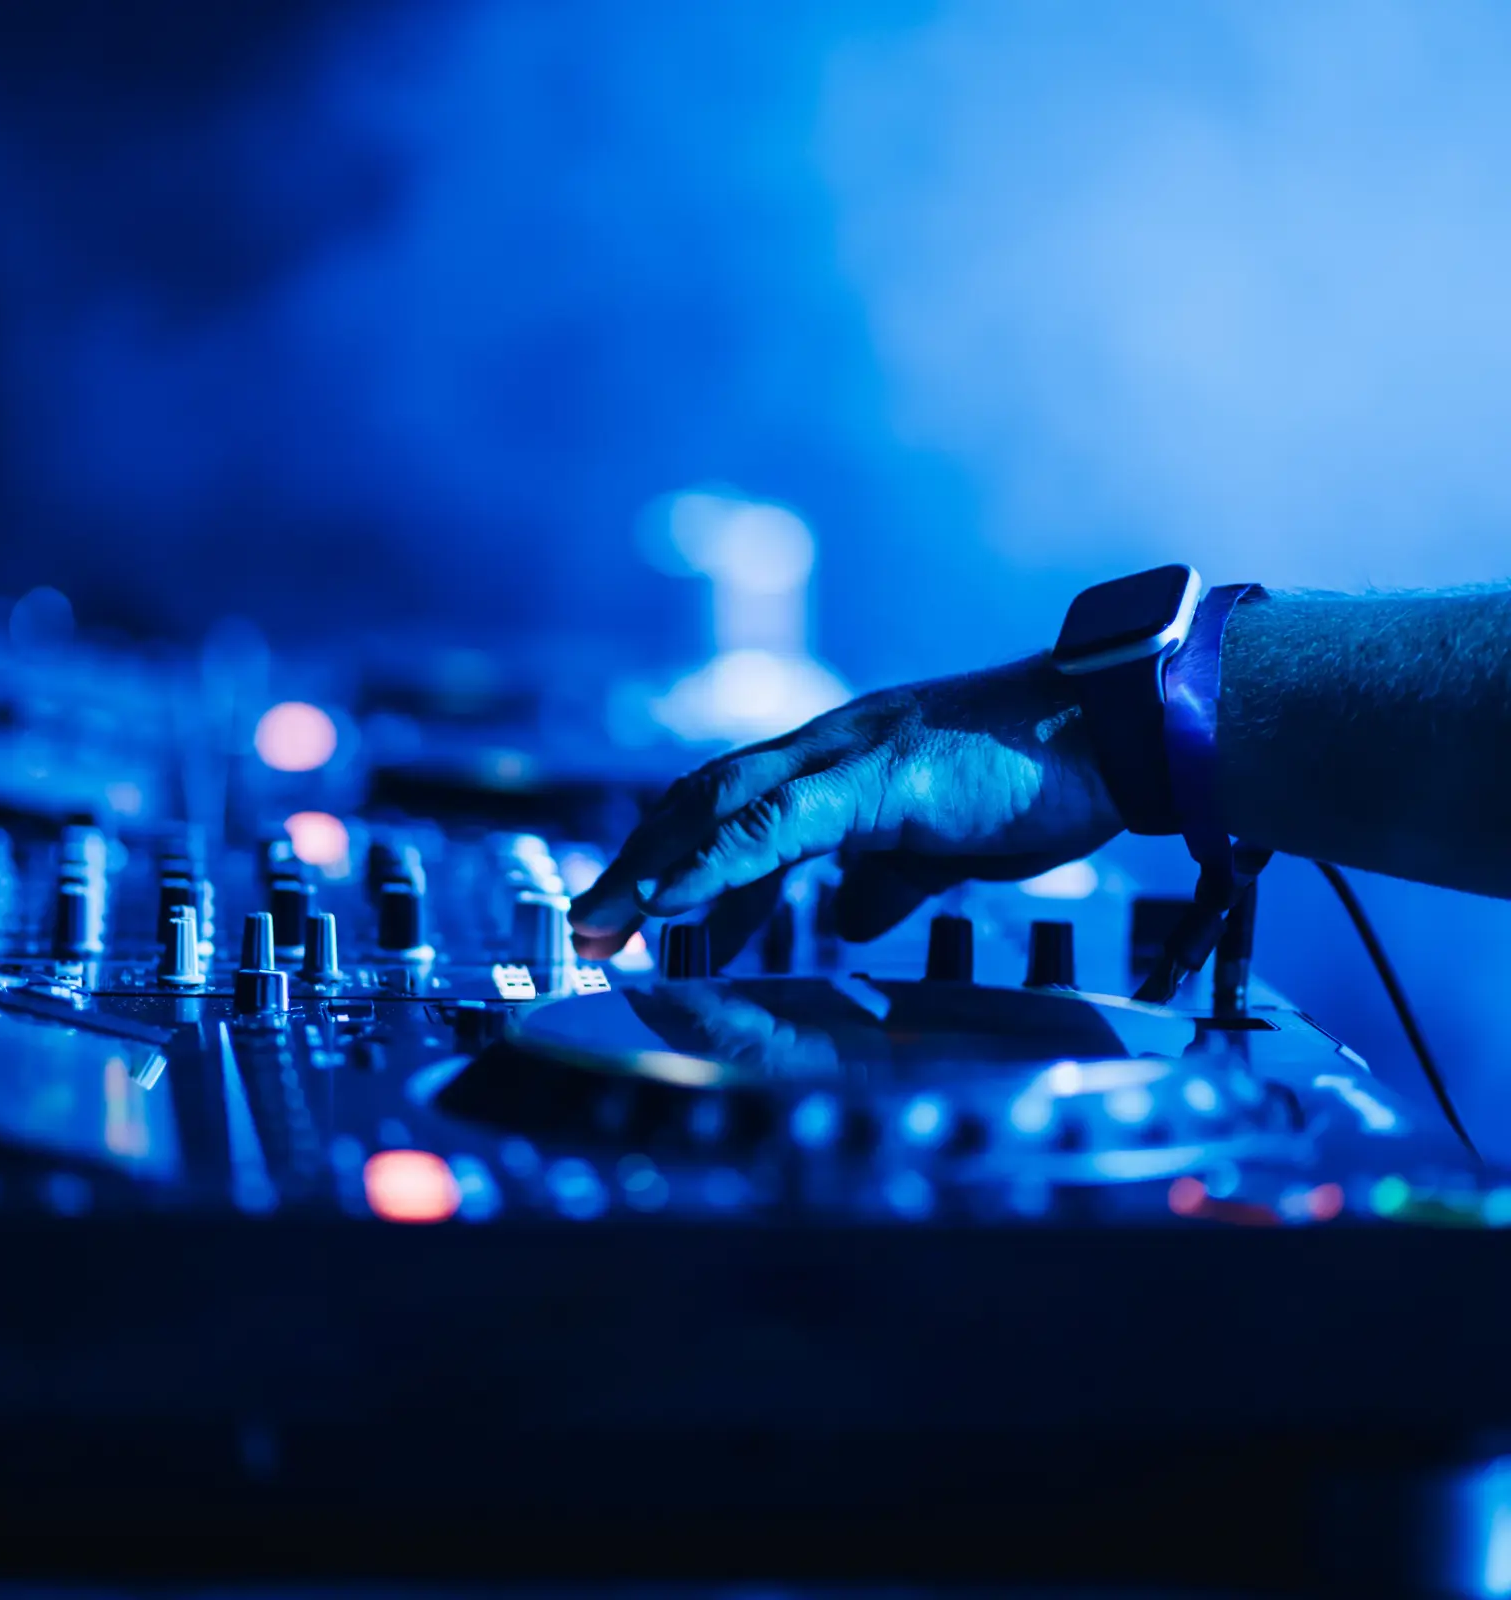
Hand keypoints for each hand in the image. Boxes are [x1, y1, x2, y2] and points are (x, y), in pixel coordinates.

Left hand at [569, 656, 1121, 962]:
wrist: (1118, 728)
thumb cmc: (1044, 780)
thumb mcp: (949, 844)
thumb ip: (892, 875)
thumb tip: (853, 919)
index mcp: (842, 761)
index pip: (734, 807)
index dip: (678, 857)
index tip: (640, 916)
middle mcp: (828, 746)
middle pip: (701, 800)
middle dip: (636, 863)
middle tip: (585, 925)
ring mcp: (849, 754)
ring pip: (718, 806)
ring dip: (649, 868)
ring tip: (598, 923)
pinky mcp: (879, 778)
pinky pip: (776, 825)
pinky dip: (713, 864)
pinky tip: (667, 903)